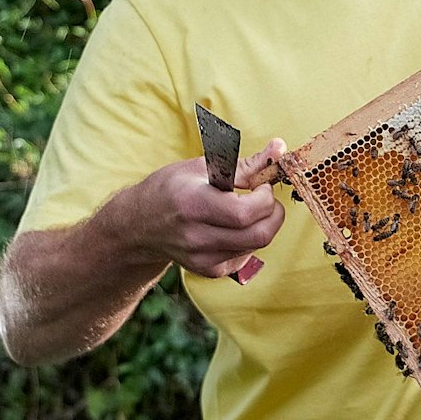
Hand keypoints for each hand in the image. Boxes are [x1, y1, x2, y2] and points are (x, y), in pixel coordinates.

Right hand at [119, 138, 286, 279]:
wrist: (140, 225)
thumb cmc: (172, 188)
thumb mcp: (203, 166)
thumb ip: (246, 163)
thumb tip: (280, 148)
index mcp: (193, 204)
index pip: (244, 213)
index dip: (265, 198)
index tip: (261, 184)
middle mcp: (196, 237)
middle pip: (259, 235)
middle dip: (273, 213)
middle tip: (263, 198)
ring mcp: (203, 258)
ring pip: (257, 245)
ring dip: (263, 224)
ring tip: (246, 209)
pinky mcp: (210, 271)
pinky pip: (247, 255)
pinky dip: (250, 238)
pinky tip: (233, 226)